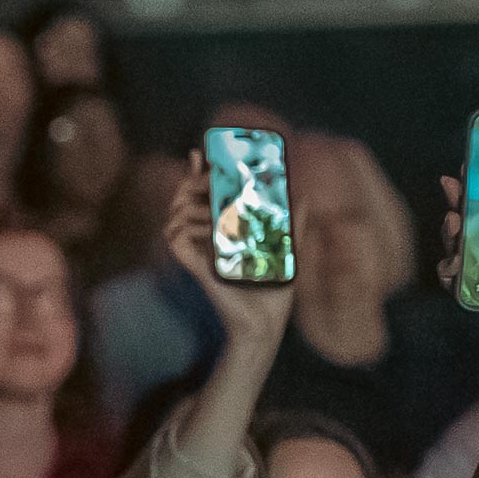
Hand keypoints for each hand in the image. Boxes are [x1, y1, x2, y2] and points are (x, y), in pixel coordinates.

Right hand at [167, 153, 293, 347]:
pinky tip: (199, 227)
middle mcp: (208, 240)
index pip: (202, 196)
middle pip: (183, 200)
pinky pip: (175, 241)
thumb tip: (304, 197)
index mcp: (225, 231)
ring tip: (208, 204)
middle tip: (208, 176)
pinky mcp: (198, 268)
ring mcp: (200, 253)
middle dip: (190, 183)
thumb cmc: (273, 292)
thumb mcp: (287, 251)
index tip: (201, 154)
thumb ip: (292, 223)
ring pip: (174, 217)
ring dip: (186, 204)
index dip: (197, 173)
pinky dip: (180, 230)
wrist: (265, 324)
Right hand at [440, 175, 478, 407]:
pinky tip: (453, 260)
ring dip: (451, 233)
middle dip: (459, 203)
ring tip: (453, 219)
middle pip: (473, 226)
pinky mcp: (478, 302)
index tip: (476, 166)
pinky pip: (454, 283)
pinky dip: (450, 270)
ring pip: (458, 249)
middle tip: (454, 183)